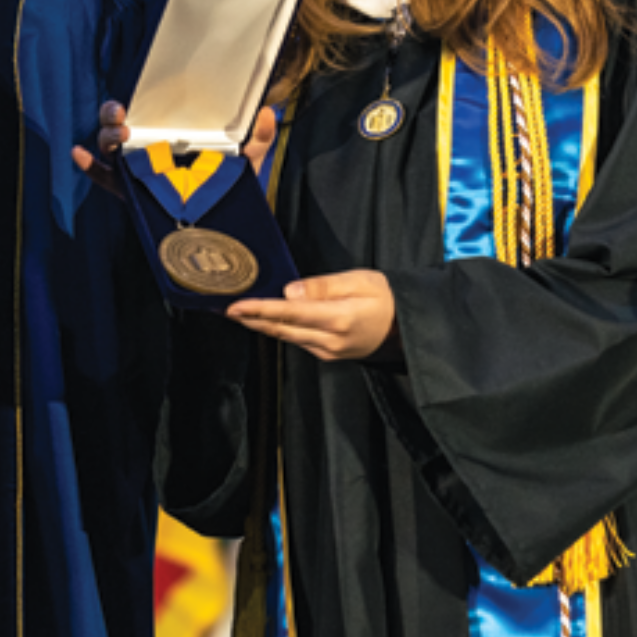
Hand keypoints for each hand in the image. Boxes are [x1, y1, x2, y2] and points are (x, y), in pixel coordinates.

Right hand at [70, 101, 278, 179]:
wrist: (223, 222)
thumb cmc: (224, 186)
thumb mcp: (243, 160)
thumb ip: (257, 138)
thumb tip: (268, 112)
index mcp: (163, 137)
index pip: (138, 114)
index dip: (125, 105)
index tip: (127, 104)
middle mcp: (143, 150)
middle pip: (115, 128)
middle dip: (110, 118)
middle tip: (123, 120)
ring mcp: (134, 172)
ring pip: (107, 149)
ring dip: (104, 139)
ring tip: (117, 138)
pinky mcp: (129, 193)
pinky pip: (103, 178)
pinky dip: (88, 167)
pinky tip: (78, 156)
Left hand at [226, 269, 395, 360]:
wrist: (411, 328)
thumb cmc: (389, 298)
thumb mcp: (360, 280)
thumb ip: (323, 286)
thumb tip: (289, 292)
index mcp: (338, 319)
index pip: (288, 314)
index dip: (258, 310)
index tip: (234, 307)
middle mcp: (330, 341)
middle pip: (281, 329)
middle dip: (251, 319)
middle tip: (224, 308)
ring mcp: (329, 351)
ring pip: (288, 337)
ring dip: (262, 325)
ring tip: (238, 313)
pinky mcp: (330, 355)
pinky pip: (299, 342)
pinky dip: (280, 330)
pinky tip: (266, 321)